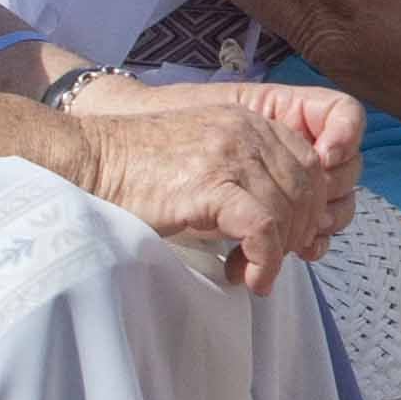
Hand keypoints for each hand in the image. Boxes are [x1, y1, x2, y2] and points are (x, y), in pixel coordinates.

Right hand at [61, 84, 349, 289]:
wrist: (90, 162)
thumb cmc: (139, 171)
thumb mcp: (203, 158)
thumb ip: (243, 174)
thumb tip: (278, 223)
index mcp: (250, 121)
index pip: (310, 164)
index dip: (309, 206)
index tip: (289, 238)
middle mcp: (247, 131)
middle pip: (307, 188)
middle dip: (298, 232)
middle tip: (270, 260)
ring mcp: (231, 155)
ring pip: (289, 210)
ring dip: (279, 252)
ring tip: (252, 273)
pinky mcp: (211, 185)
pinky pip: (262, 228)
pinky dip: (264, 260)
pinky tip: (248, 278)